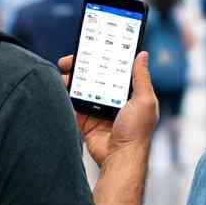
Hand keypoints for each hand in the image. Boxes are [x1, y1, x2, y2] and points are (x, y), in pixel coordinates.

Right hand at [58, 51, 158, 168]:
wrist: (119, 158)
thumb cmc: (137, 132)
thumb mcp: (145, 100)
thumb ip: (142, 77)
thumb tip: (142, 54)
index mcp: (129, 92)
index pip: (115, 69)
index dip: (104, 57)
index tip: (93, 46)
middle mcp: (113, 98)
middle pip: (95, 76)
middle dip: (82, 66)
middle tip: (70, 60)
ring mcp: (97, 108)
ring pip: (82, 87)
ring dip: (72, 79)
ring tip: (64, 72)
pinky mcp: (85, 119)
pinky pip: (73, 103)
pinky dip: (66, 95)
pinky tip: (60, 87)